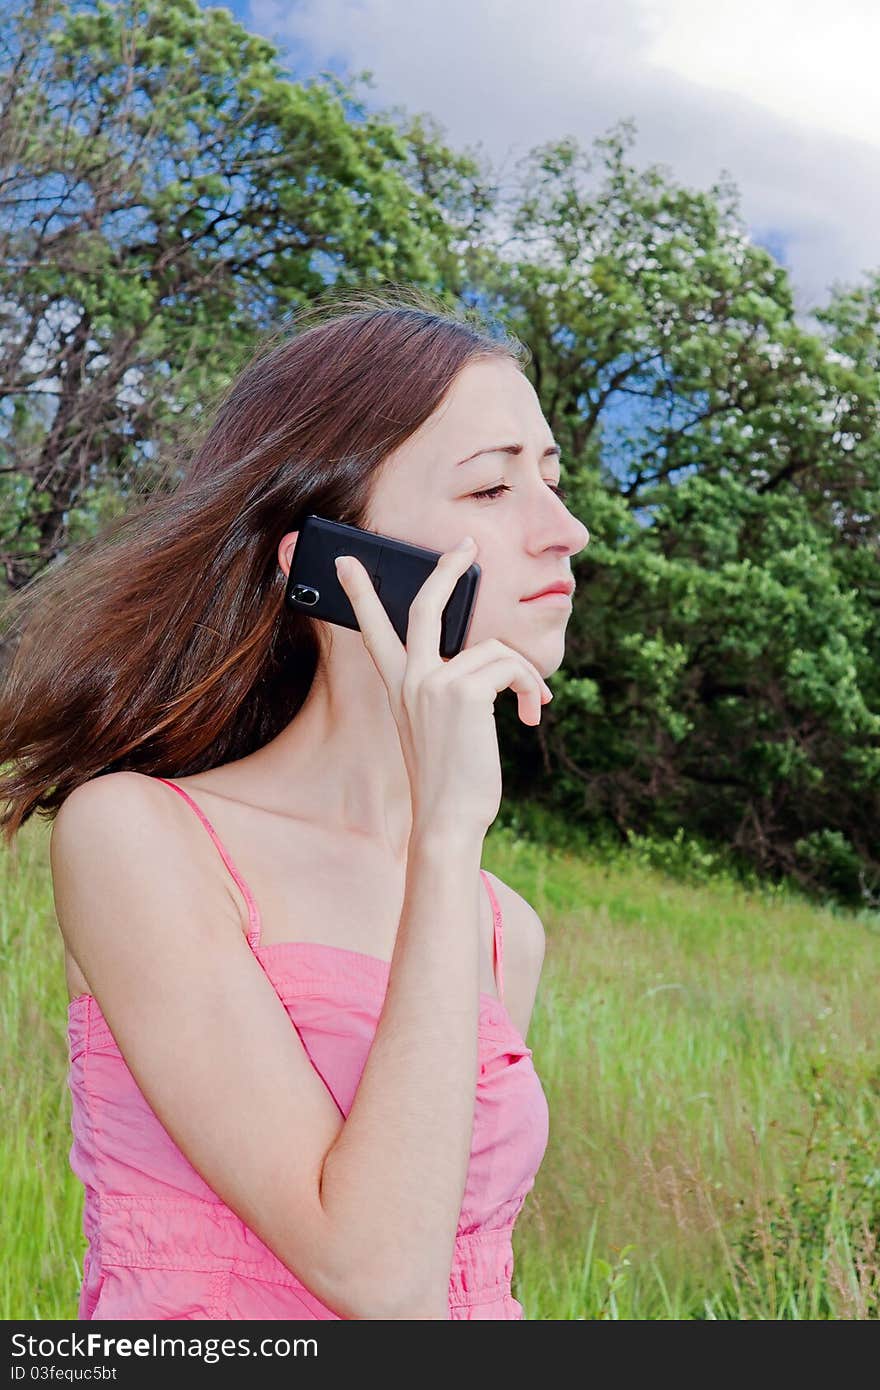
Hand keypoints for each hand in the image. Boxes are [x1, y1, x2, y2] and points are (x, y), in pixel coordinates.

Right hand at [334, 537, 551, 836]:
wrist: (447, 818)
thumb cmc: (450, 781)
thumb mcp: (441, 727)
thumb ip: (450, 689)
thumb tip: (493, 662)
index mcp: (399, 687)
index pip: (374, 630)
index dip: (360, 594)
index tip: (346, 562)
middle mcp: (411, 679)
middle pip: (427, 607)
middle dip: (447, 571)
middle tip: (466, 546)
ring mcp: (434, 682)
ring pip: (496, 650)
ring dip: (527, 677)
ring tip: (533, 706)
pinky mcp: (464, 691)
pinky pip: (511, 667)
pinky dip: (531, 688)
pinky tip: (532, 715)